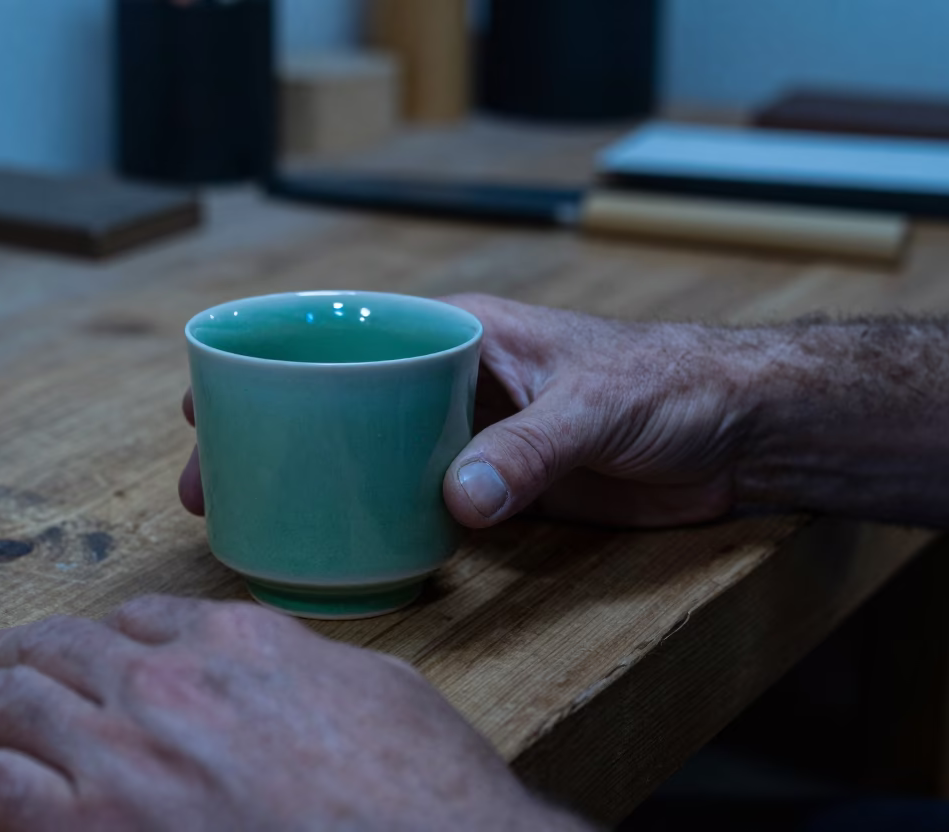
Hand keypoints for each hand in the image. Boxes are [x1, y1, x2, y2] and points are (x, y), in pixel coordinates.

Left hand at [0, 596, 584, 830]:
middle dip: (7, 653)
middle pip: (60, 650)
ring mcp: (124, 753)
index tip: (85, 644)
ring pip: (12, 703)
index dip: (106, 632)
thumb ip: (306, 666)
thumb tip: (279, 669)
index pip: (145, 618)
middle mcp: (168, 682)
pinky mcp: (91, 827)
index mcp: (238, 642)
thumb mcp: (379, 689)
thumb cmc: (419, 789)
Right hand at [180, 293, 751, 528]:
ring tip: (254, 517)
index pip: (346, 333)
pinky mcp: (497, 486)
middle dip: (274, 432)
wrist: (737, 433)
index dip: (274, 358)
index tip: (211, 393)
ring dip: (316, 480)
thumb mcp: (594, 406)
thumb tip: (455, 501)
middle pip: (339, 400)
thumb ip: (527, 450)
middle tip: (210, 478)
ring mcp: (469, 435)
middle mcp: (451, 381)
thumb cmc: (670, 384)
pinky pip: (417, 499)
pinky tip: (338, 544)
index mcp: (461, 334)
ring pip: (369, 453)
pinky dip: (376, 517)